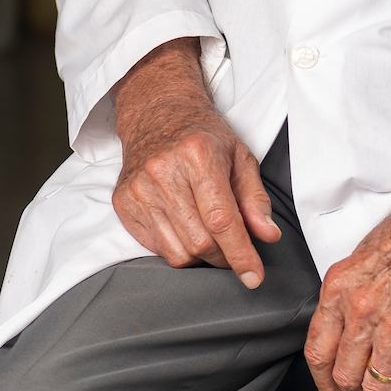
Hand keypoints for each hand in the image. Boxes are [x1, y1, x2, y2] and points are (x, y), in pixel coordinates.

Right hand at [110, 39, 280, 286]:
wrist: (156, 113)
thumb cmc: (203, 136)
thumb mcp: (240, 157)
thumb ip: (255, 199)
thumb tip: (268, 235)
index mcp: (197, 156)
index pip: (221, 220)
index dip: (241, 254)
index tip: (254, 277)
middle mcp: (162, 172)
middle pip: (200, 242)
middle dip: (224, 257)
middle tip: (234, 250)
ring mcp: (138, 189)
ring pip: (177, 252)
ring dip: (201, 257)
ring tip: (210, 238)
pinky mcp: (123, 202)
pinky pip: (156, 247)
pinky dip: (177, 248)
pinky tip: (185, 228)